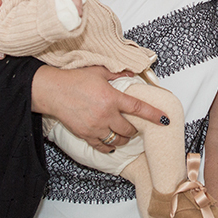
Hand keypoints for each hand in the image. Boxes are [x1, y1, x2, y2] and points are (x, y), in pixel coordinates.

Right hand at [31, 65, 166, 152]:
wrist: (51, 91)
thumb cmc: (74, 79)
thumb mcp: (98, 71)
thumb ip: (117, 73)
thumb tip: (132, 73)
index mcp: (112, 97)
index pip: (138, 108)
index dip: (154, 115)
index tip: (165, 120)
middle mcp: (106, 114)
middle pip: (129, 129)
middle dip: (135, 128)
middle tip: (134, 125)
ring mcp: (95, 127)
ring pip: (118, 139)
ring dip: (124, 138)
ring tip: (124, 133)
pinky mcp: (85, 134)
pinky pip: (103, 146)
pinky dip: (110, 145)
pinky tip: (112, 142)